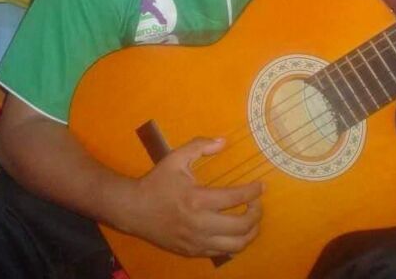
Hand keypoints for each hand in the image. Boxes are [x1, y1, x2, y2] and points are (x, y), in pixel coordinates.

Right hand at [126, 136, 262, 257]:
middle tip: (257, 203)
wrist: (134, 210)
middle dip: (256, 213)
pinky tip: (234, 230)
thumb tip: (223, 142)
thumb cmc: (156, 182)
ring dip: (250, 232)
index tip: (261, 185)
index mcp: (197, 199)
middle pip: (241, 226)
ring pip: (236, 245)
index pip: (235, 198)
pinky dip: (234, 242)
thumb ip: (199, 146)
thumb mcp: (175, 158)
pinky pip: (222, 252)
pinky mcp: (193, 252)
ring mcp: (197, 242)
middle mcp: (200, 224)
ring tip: (251, 219)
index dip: (253, 192)